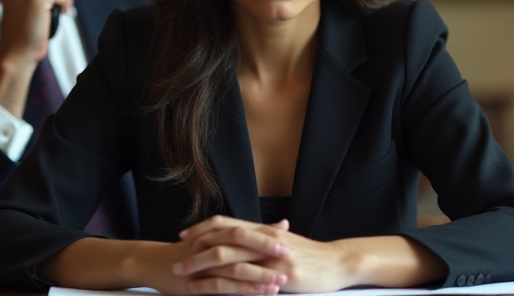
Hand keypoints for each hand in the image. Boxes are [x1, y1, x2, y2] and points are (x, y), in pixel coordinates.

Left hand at [179, 217, 351, 293]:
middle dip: (196, 248)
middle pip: (222, 238)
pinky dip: (222, 284)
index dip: (203, 227)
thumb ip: (265, 238)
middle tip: (176, 256)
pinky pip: (244, 279)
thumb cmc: (312, 255)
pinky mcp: (277, 276)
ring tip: (184, 274)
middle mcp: (263, 239)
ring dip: (202, 266)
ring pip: (229, 257)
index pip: (227, 223)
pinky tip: (208, 290)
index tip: (184, 234)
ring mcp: (270, 257)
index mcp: (263, 230)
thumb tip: (248, 237)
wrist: (338, 263)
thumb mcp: (286, 241)